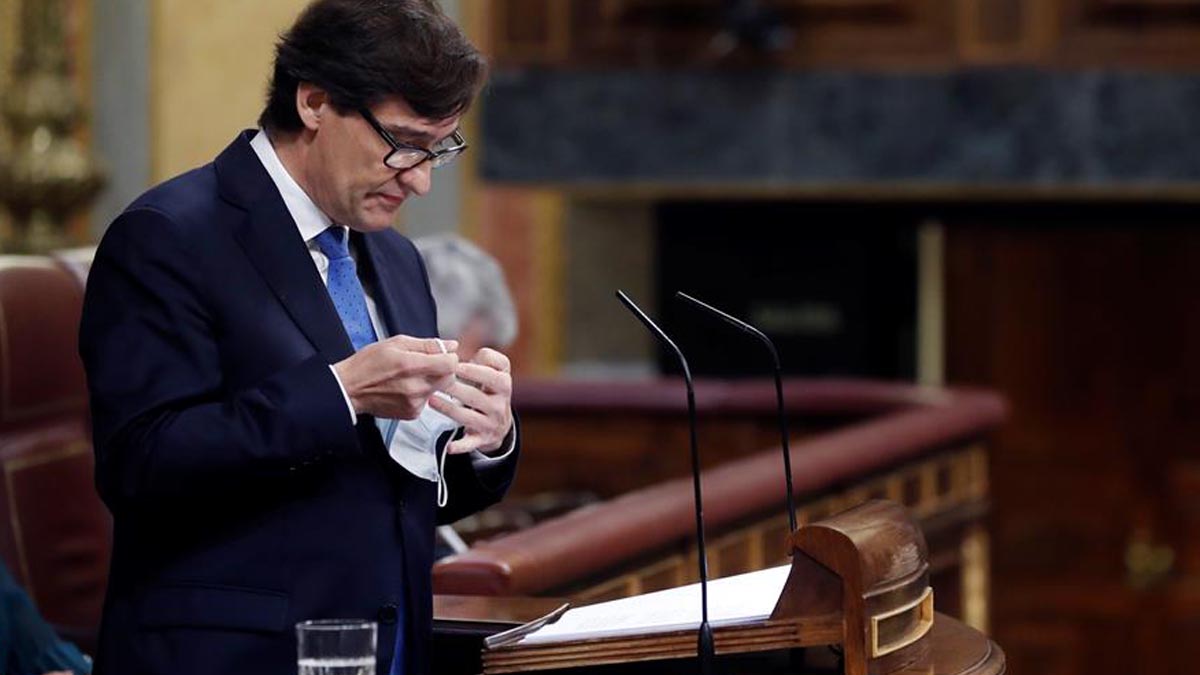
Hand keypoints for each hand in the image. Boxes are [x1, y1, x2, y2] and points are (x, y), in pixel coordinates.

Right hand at [333, 336, 458, 419]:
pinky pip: (427, 400)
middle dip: (443, 369)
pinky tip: (405, 387)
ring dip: (432, 381)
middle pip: (449, 378)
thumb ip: (427, 344)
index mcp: (411, 366)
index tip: (442, 354)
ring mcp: (414, 403)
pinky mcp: (412, 413)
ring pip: (439, 390)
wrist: (349, 389)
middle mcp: (415, 387)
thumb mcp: (396, 344)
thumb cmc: (367, 365)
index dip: (449, 357)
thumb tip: (450, 345)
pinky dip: (421, 393)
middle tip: (427, 364)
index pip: (450, 364)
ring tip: (411, 375)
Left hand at [428, 347, 513, 454]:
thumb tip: (473, 353)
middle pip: (476, 396)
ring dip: (449, 409)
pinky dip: (460, 446)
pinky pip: (471, 443)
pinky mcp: (482, 439)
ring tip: (431, 400)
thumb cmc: (491, 388)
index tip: (456, 365)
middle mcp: (500, 405)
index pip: (493, 376)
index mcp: (504, 385)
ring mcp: (491, 423)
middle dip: (456, 388)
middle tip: (437, 380)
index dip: (475, 370)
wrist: (501, 422)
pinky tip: (449, 447)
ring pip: (468, 417)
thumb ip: (488, 358)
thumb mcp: (498, 371)